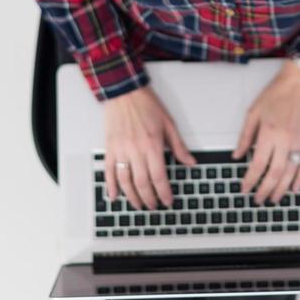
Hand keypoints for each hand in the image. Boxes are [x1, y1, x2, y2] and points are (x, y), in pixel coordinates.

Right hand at [101, 84, 196, 209]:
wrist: (125, 93)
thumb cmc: (147, 105)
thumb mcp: (169, 124)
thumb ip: (178, 147)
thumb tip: (190, 162)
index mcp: (152, 145)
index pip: (159, 177)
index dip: (164, 193)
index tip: (168, 201)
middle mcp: (135, 150)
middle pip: (142, 183)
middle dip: (149, 199)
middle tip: (154, 206)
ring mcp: (121, 150)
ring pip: (125, 181)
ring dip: (132, 196)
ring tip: (138, 205)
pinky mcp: (110, 148)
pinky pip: (109, 171)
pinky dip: (110, 186)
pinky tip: (114, 196)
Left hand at [233, 61, 299, 205]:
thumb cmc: (277, 94)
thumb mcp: (253, 112)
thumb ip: (245, 136)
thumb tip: (237, 155)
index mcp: (269, 133)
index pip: (257, 164)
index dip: (250, 180)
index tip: (244, 188)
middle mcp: (285, 140)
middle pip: (274, 173)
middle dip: (265, 190)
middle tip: (258, 199)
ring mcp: (299, 142)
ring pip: (290, 173)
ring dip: (281, 189)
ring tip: (273, 198)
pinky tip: (294, 188)